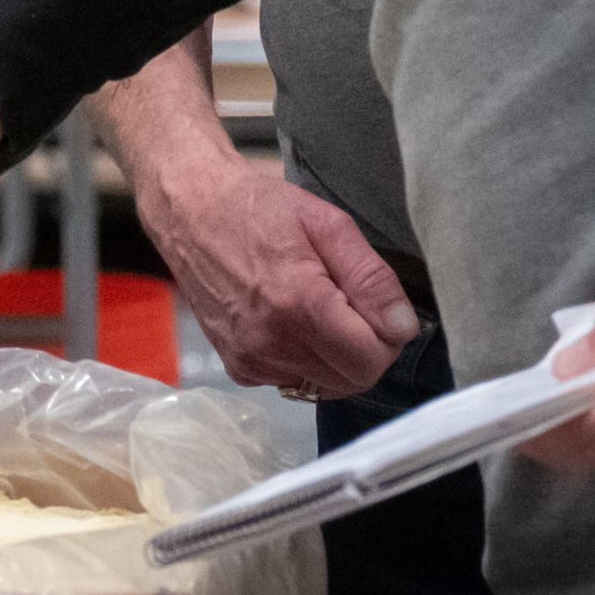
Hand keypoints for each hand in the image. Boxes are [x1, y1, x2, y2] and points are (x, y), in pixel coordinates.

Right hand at [140, 153, 416, 399]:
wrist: (191, 213)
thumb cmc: (260, 210)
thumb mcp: (327, 224)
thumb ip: (371, 277)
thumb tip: (402, 326)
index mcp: (298, 304)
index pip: (371, 359)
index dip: (388, 335)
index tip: (377, 306)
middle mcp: (271, 343)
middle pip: (353, 380)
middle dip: (366, 348)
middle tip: (351, 305)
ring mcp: (251, 360)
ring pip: (326, 385)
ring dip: (337, 356)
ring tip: (320, 309)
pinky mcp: (239, 368)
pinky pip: (295, 381)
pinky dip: (306, 360)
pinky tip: (292, 322)